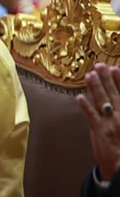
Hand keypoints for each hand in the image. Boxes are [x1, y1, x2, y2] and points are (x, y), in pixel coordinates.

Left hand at [77, 64, 119, 180]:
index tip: (115, 68)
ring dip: (95, 87)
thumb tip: (113, 99)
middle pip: (113, 93)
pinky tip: (79, 97)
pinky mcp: (100, 130)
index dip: (119, 80)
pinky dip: (86, 106)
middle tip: (99, 65)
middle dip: (105, 78)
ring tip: (89, 75)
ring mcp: (110, 122)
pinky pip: (92, 116)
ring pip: (102, 101)